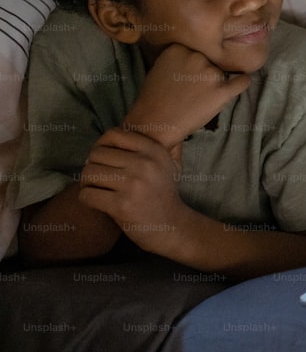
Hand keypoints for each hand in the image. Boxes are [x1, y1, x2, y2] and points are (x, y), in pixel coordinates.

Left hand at [78, 127, 189, 254]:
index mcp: (154, 151)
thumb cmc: (165, 194)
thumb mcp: (171, 164)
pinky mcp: (121, 205)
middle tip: (98, 177)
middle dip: (93, 166)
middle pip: (96, 154)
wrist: (172, 226)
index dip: (102, 145)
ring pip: (89, 173)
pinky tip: (96, 201)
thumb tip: (135, 126)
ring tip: (96, 188)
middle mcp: (144, 164)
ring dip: (87, 182)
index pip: (114, 134)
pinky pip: (87, 194)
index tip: (105, 159)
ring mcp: (132, 184)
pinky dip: (86, 198)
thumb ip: (160, 145)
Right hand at [124, 43, 249, 147]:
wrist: (155, 125)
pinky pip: (242, 81)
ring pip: (223, 73)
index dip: (195, 63)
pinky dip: (242, 82)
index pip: (198, 49)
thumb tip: (203, 53)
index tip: (188, 75)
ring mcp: (210, 74)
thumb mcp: (160, 66)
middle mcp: (196, 57)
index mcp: (179, 48)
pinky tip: (240, 82)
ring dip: (216, 83)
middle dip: (205, 73)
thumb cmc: (156, 98)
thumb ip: (181, 56)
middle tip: (192, 89)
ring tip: (198, 98)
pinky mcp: (221, 91)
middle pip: (211, 60)